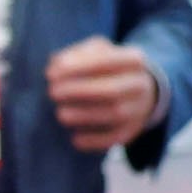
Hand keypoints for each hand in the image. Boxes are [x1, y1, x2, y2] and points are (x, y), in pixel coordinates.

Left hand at [47, 38, 164, 155]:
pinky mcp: (131, 130)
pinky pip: (114, 138)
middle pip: (111, 90)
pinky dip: (94, 140)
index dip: (77, 68)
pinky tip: (75, 138)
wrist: (135, 91)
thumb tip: (57, 66)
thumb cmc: (105, 68)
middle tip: (52, 92)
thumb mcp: (95, 51)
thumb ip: (76, 54)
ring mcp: (138, 108)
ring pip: (114, 114)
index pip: (108, 61)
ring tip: (61, 113)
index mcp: (134, 60)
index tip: (50, 74)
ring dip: (84, 115)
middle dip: (79, 91)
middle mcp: (140, 84)